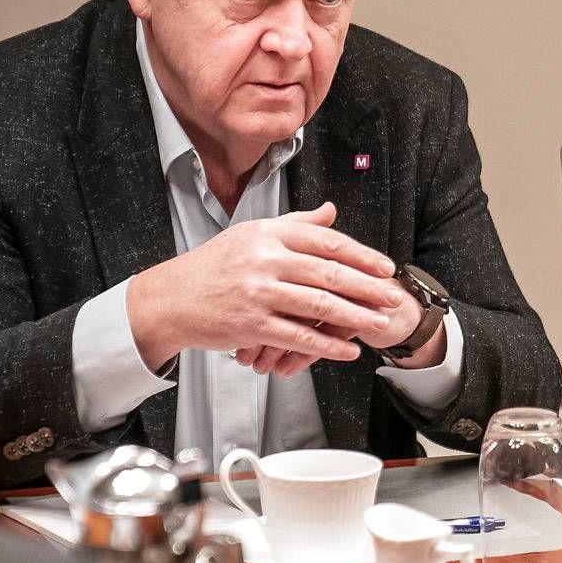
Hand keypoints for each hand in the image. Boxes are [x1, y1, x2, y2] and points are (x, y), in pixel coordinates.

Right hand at [127, 202, 404, 373]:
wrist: (169, 298)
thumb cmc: (212, 267)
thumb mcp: (251, 235)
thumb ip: (295, 224)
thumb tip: (331, 211)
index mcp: (268, 233)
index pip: (326, 241)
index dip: (362, 255)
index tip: (386, 267)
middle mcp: (264, 259)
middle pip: (328, 272)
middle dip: (367, 287)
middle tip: (392, 297)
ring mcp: (257, 292)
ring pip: (318, 304)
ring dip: (355, 317)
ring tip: (379, 325)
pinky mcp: (250, 324)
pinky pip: (298, 336)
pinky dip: (327, 345)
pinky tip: (348, 350)